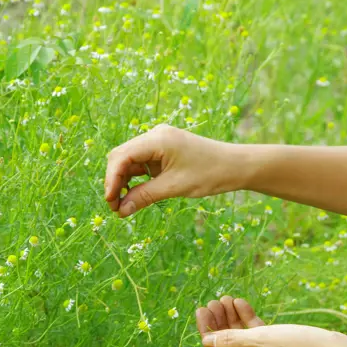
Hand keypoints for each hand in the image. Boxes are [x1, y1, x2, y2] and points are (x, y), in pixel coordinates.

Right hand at [104, 124, 240, 217]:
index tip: (111, 202)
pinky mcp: (164, 150)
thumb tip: (121, 211)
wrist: (236, 166)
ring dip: (124, 181)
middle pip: (122, 156)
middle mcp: (155, 135)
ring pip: (130, 161)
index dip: (111, 179)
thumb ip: (145, 197)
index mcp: (157, 139)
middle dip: (115, 181)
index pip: (122, 156)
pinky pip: (142, 163)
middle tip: (116, 207)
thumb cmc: (210, 174)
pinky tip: (136, 195)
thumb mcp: (174, 188)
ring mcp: (159, 141)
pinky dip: (136, 178)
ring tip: (124, 205)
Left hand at [196, 297, 345, 346]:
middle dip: (219, 323)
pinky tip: (243, 304)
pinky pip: (259, 341)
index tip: (202, 308)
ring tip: (227, 299)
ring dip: (234, 320)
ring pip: (243, 341)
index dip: (206, 330)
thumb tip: (205, 342)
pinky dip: (251, 324)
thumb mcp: (260, 340)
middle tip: (214, 301)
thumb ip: (231, 340)